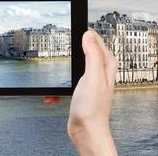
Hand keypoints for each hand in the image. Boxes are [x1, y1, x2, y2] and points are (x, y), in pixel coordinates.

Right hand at [45, 30, 117, 154]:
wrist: (86, 130)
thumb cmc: (91, 108)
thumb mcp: (92, 76)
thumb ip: (92, 54)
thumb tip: (88, 34)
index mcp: (105, 63)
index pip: (95, 39)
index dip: (83, 32)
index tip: (70, 27)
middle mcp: (98, 70)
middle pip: (80, 51)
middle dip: (67, 54)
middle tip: (56, 52)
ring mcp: (88, 79)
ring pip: (68, 66)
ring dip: (59, 73)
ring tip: (52, 81)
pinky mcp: (79, 88)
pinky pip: (64, 81)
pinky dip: (56, 88)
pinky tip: (52, 95)